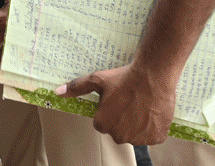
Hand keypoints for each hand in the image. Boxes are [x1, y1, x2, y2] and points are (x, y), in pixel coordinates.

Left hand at [55, 63, 176, 145]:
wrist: (152, 76)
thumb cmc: (123, 78)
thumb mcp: (97, 80)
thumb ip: (76, 88)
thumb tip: (58, 92)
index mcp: (103, 125)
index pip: (102, 122)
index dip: (109, 110)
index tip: (116, 99)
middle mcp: (120, 136)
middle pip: (118, 130)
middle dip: (122, 118)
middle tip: (129, 100)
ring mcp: (140, 139)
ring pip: (135, 133)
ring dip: (137, 123)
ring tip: (141, 104)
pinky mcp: (157, 138)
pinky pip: (152, 135)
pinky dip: (152, 127)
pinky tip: (151, 111)